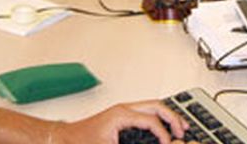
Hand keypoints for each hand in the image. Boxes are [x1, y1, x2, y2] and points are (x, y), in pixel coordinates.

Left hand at [52, 100, 190, 143]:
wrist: (63, 138)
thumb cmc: (79, 141)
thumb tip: (151, 143)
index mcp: (122, 114)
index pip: (151, 120)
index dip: (163, 134)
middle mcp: (123, 109)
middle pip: (156, 106)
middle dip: (173, 117)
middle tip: (183, 130)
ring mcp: (122, 112)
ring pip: (152, 107)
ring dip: (167, 116)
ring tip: (179, 126)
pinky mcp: (121, 118)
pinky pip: (145, 113)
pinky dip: (158, 119)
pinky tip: (162, 129)